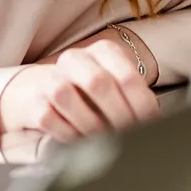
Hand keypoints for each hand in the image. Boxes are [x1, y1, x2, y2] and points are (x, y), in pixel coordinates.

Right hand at [0, 40, 160, 140]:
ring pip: (67, 96)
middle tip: (127, 136)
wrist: (38, 91)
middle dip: (117, 115)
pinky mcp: (33, 100)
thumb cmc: (87, 93)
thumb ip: (133, 99)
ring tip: (101, 139)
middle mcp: (75, 59)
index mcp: (102, 52)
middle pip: (98, 83)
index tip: (149, 125)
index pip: (126, 76)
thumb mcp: (114, 86)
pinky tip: (79, 139)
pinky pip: (48, 117)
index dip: (141, 105)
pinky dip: (67, 133)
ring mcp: (50, 78)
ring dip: (89, 124)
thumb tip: (156, 124)